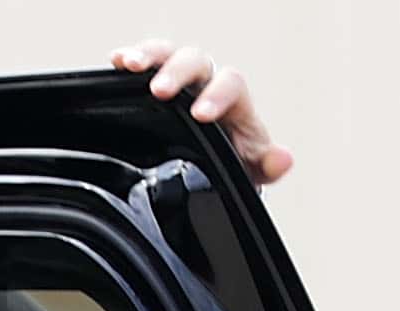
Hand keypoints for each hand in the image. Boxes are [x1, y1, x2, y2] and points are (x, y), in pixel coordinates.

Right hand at [109, 41, 294, 184]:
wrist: (209, 164)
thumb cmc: (231, 159)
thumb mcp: (251, 167)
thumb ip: (267, 164)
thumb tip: (283, 159)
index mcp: (232, 100)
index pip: (229, 85)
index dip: (216, 95)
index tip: (200, 115)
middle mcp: (205, 83)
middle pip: (195, 62)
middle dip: (178, 73)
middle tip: (161, 91)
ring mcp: (178, 82)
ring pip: (168, 55)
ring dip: (150, 57)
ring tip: (130, 66)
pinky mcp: (151, 84)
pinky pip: (142, 64)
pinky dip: (129, 58)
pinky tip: (117, 61)